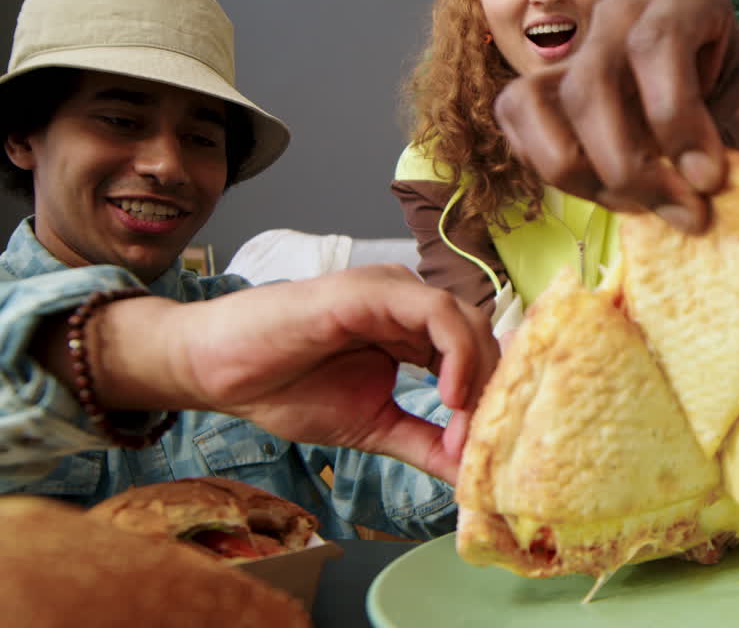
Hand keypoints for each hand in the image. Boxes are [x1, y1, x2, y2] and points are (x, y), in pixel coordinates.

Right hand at [95, 265, 499, 483]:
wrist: (217, 371)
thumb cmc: (285, 387)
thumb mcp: (372, 427)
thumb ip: (423, 443)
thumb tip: (469, 477)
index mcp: (413, 331)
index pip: (478, 355)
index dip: (489, 401)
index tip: (482, 454)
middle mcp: (410, 304)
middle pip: (483, 337)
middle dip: (491, 392)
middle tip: (480, 445)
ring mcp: (393, 292)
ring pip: (468, 321)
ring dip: (479, 377)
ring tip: (464, 426)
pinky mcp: (372, 291)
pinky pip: (436, 313)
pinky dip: (456, 353)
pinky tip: (449, 396)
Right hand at [494, 0, 738, 232]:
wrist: (698, 86)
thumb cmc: (726, 92)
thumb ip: (737, 126)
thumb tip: (698, 173)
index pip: (656, 44)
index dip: (676, 119)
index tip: (707, 180)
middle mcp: (620, 12)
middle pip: (592, 84)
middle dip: (631, 166)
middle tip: (681, 213)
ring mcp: (573, 48)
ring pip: (543, 107)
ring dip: (589, 177)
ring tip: (642, 207)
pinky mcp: (536, 84)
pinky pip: (517, 121)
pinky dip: (550, 170)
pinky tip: (602, 191)